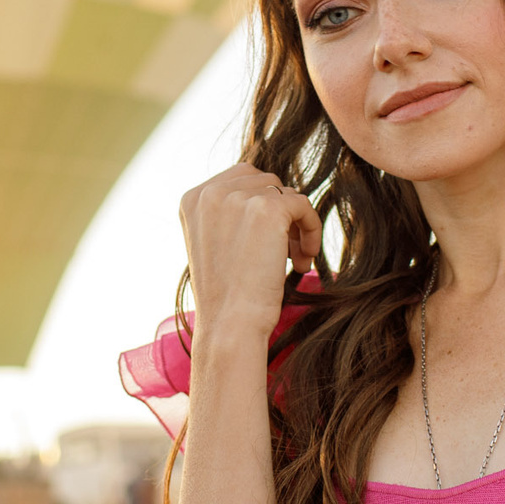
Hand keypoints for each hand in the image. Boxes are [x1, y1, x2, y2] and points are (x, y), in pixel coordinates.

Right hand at [179, 165, 320, 345]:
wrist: (230, 325)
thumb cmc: (226, 295)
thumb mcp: (216, 244)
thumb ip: (231, 212)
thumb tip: (273, 191)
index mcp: (193, 198)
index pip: (240, 178)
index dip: (260, 205)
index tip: (266, 240)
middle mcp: (210, 192)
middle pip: (264, 182)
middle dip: (279, 213)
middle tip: (285, 251)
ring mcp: (238, 197)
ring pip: (285, 194)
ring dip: (295, 225)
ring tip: (295, 259)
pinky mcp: (268, 209)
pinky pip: (303, 205)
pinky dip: (311, 228)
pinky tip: (305, 258)